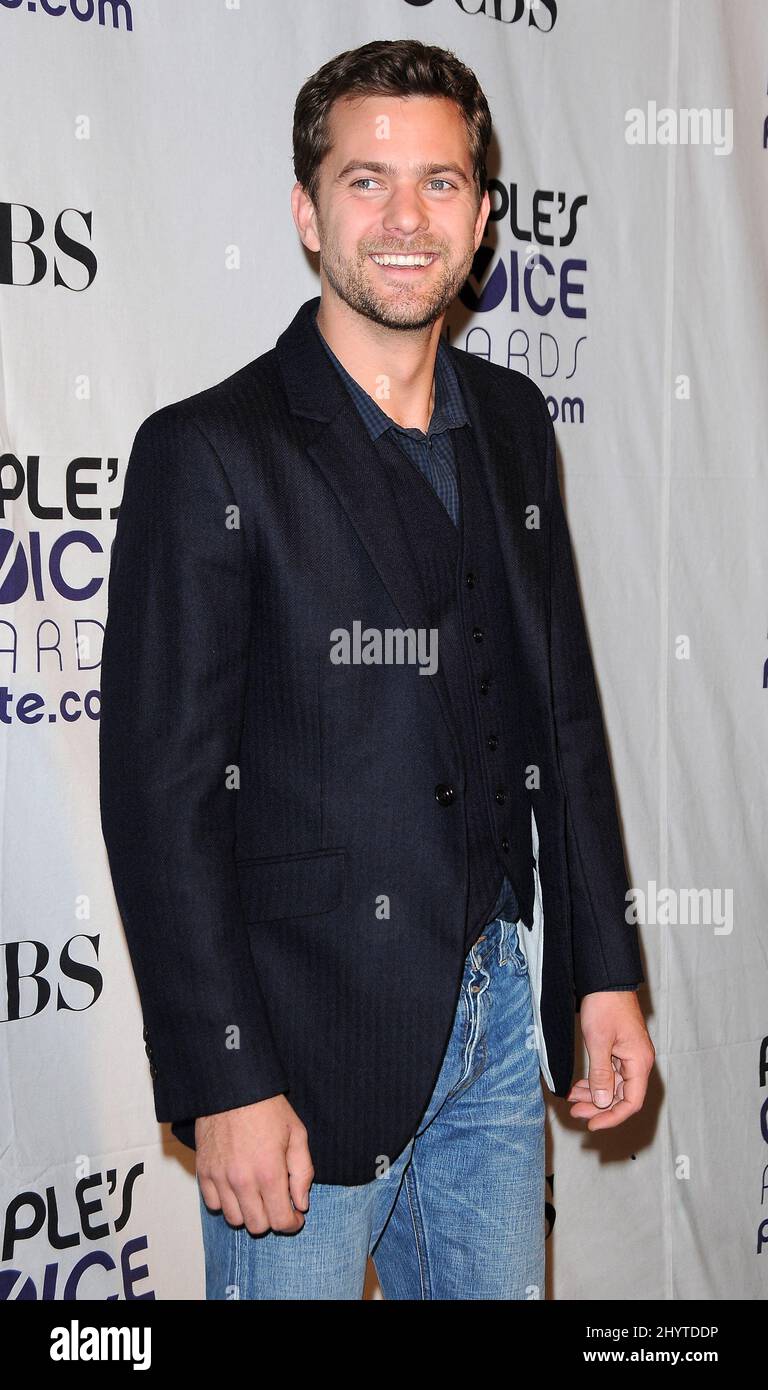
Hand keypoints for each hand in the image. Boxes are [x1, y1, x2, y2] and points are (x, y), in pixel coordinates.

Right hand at [195, 1094, 313, 1233]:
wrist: (233, 1086)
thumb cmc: (268, 1108)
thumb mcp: (297, 1134)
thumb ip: (302, 1173)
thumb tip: (300, 1204)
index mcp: (269, 1172)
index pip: (280, 1221)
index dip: (292, 1223)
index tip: (295, 1216)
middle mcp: (242, 1181)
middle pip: (257, 1226)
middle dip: (272, 1219)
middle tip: (277, 1203)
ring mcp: (220, 1178)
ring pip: (234, 1219)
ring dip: (248, 1213)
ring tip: (257, 1195)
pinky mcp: (204, 1171)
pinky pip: (213, 1204)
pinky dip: (226, 1202)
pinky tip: (236, 1188)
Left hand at [567, 991, 654, 1128]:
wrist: (606, 979)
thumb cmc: (605, 1006)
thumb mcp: (599, 1041)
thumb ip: (601, 1074)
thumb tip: (602, 1102)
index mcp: (639, 1062)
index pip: (631, 1102)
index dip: (613, 1117)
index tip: (592, 1124)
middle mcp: (638, 1062)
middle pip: (621, 1096)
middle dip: (599, 1107)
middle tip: (575, 1112)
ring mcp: (629, 1056)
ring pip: (613, 1086)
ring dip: (594, 1095)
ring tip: (572, 1099)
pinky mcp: (619, 1050)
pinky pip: (609, 1073)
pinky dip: (594, 1081)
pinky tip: (578, 1086)